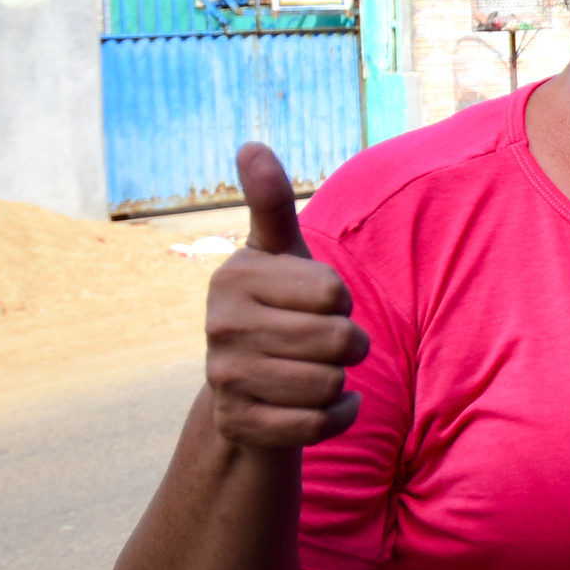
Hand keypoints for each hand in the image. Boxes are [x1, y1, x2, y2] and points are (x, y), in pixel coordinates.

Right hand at [204, 144, 368, 449]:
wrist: (248, 386)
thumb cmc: (278, 304)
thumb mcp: (278, 252)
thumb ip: (270, 200)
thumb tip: (250, 144)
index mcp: (235, 278)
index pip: (334, 291)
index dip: (341, 299)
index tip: (319, 302)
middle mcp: (220, 327)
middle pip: (339, 340)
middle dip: (350, 343)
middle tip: (326, 341)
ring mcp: (225, 379)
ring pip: (331, 383)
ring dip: (342, 380)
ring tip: (319, 371)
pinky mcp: (239, 424)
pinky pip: (321, 424)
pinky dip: (339, 416)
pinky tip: (325, 405)